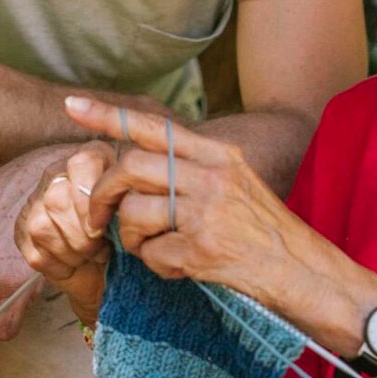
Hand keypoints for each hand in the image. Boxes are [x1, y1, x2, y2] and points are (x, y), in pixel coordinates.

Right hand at [15, 142, 113, 310]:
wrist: (104, 265)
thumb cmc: (122, 233)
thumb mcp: (133, 210)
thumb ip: (129, 200)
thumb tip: (119, 211)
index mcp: (88, 159)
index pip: (82, 164)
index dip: (92, 201)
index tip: (104, 226)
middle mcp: (55, 173)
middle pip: (59, 200)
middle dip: (84, 235)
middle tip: (100, 247)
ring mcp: (34, 203)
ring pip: (43, 227)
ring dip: (72, 251)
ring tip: (88, 255)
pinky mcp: (21, 232)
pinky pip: (36, 252)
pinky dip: (60, 266)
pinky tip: (73, 262)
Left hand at [67, 95, 310, 302]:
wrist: (304, 272)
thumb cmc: (266, 232)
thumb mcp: (238, 184)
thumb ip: (194, 171)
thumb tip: (137, 171)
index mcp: (219, 155)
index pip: (155, 127)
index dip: (109, 117)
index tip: (73, 105)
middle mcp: (212, 176)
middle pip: (131, 167)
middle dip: (104, 194)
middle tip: (99, 218)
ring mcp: (207, 212)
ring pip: (134, 212)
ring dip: (132, 238)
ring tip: (155, 249)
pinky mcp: (203, 249)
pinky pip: (151, 254)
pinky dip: (157, 266)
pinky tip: (182, 268)